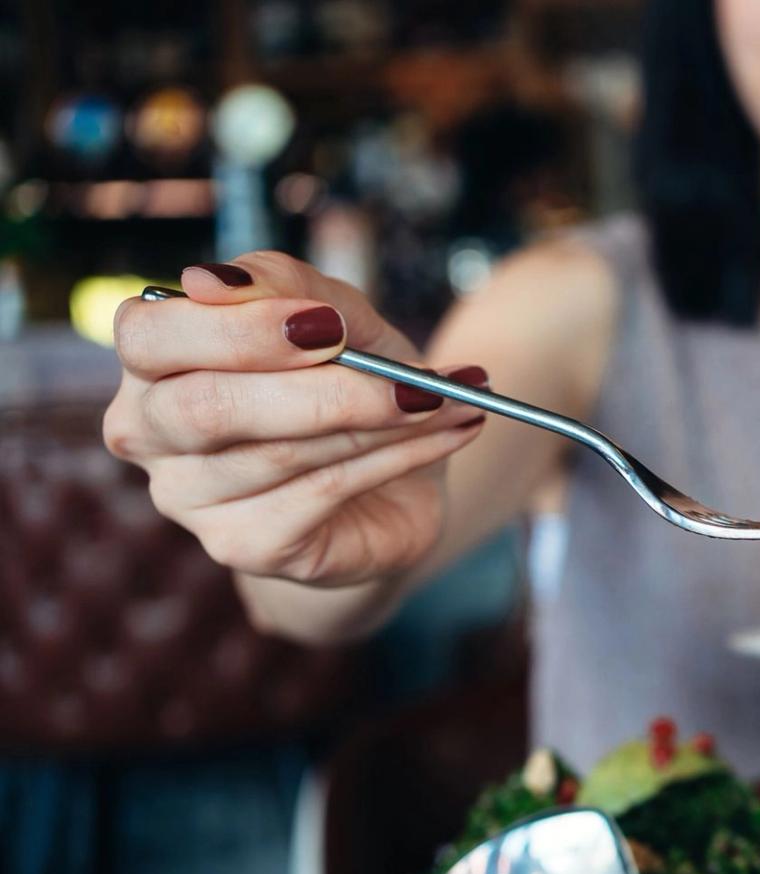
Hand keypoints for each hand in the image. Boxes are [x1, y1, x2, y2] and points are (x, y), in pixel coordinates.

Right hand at [104, 253, 489, 587]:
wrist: (391, 487)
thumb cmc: (344, 387)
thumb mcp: (334, 319)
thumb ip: (285, 286)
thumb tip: (214, 279)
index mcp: (152, 363)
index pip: (149, 336)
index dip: (238, 328)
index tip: (327, 322)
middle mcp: (150, 433)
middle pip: (204, 407)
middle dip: (317, 388)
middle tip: (402, 373)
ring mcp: (190, 499)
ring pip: (281, 452)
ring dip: (379, 419)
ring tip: (446, 398)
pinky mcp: (245, 545)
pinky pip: (324, 491)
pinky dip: (397, 456)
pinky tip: (448, 433)